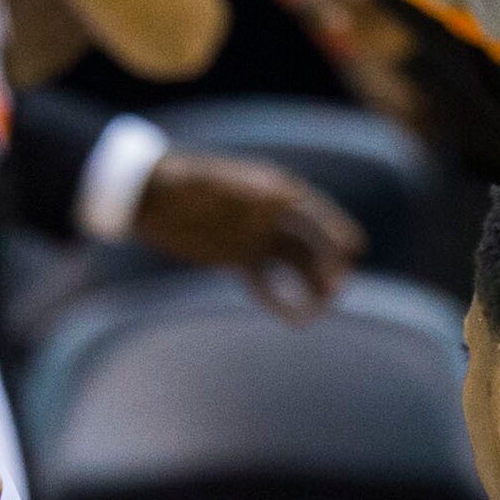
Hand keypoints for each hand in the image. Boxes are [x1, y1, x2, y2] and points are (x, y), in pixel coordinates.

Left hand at [133, 152, 364, 324]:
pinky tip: (294, 319)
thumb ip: (240, 187)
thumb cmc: (176, 181)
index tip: (353, 248)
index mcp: (270, 189)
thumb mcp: (205, 180)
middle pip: (309, 242)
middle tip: (337, 289)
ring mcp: (256, 238)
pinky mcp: (238, 259)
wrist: (145, 197)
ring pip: (294, 265)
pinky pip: (266, 283)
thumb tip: (277, 194)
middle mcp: (270, 215)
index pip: (311, 211)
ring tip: (320, 309)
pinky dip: (280, 300)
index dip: (334, 228)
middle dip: (326, 264)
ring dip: (310, 286)